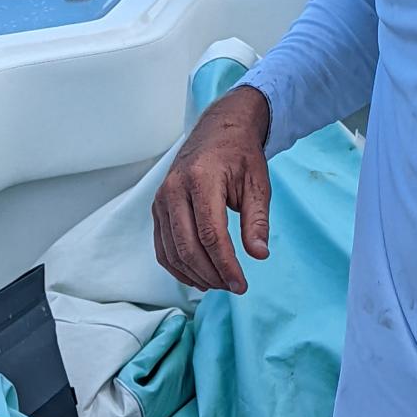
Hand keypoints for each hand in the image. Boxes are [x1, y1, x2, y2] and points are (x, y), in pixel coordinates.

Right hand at [152, 85, 271, 293]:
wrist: (219, 130)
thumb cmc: (240, 155)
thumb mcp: (257, 183)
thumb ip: (257, 220)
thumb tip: (259, 255)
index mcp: (201, 179)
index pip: (210, 235)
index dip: (225, 265)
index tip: (241, 284)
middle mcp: (175, 189)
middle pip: (188, 247)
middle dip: (212, 274)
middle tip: (234, 286)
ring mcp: (161, 199)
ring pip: (172, 252)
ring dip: (195, 275)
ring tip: (220, 283)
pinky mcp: (157, 207)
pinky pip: (162, 247)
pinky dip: (178, 267)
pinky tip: (199, 276)